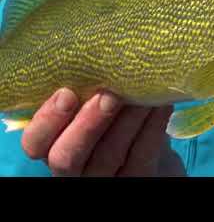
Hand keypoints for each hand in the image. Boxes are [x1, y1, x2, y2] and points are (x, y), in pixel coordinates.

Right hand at [21, 88, 185, 176]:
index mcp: (56, 145)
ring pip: (109, 155)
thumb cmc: (120, 117)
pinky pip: (142, 157)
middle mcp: (75, 169)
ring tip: (144, 94)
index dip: (46, 121)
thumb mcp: (99, 103)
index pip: (35, 143)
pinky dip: (152, 129)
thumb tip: (102, 48)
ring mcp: (106, 179)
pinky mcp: (138, 181)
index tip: (66, 92)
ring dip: (127, 120)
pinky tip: (162, 106)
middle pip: (66, 157)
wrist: (155, 147)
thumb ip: (90, 89)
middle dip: (87, 124)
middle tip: (109, 95)